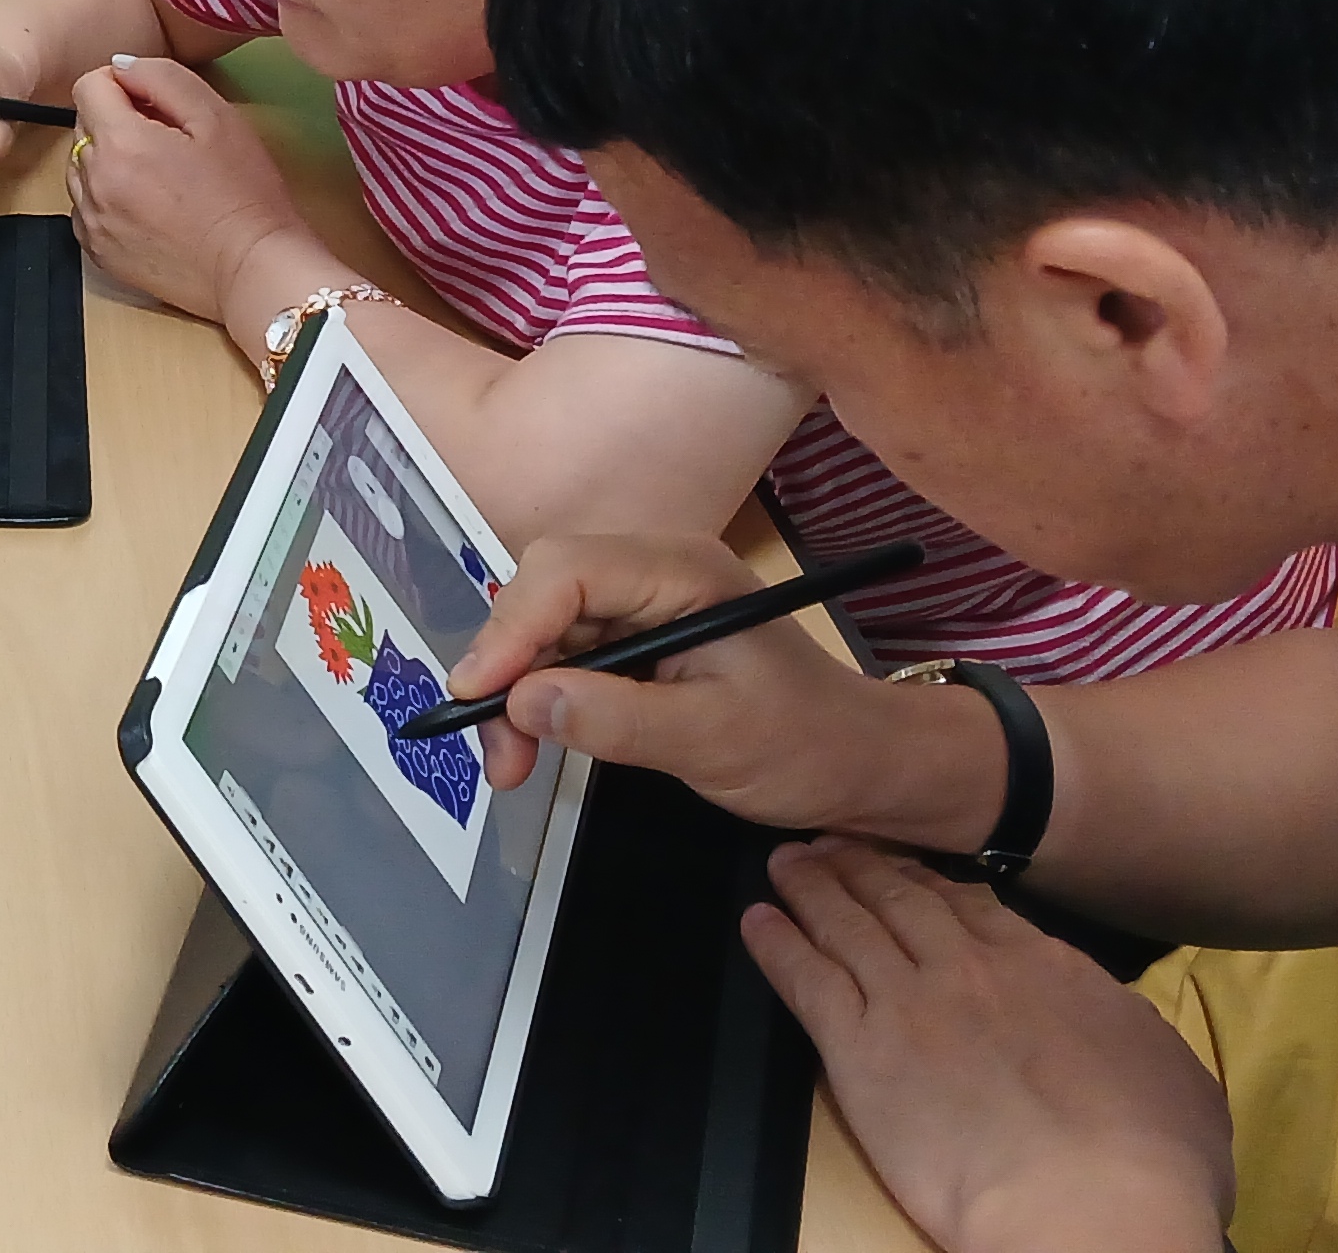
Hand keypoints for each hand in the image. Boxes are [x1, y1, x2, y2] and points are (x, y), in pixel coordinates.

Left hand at [67, 56, 306, 320]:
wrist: (251, 270)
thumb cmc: (243, 194)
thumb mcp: (216, 116)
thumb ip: (161, 77)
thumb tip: (121, 66)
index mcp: (120, 143)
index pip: (87, 85)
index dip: (123, 84)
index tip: (156, 103)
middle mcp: (93, 183)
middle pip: (82, 124)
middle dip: (117, 120)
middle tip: (168, 140)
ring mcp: (91, 223)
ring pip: (80, 166)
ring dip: (109, 159)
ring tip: (160, 176)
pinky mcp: (98, 253)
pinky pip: (85, 207)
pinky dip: (106, 198)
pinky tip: (149, 206)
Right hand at [445, 533, 901, 822]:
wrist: (860, 764)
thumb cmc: (804, 747)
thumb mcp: (715, 741)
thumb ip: (619, 719)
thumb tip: (524, 703)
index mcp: (682, 571)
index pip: (567, 572)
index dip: (511, 629)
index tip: (478, 698)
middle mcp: (653, 570)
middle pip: (543, 593)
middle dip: (505, 665)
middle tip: (497, 753)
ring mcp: (643, 602)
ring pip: (543, 627)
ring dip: (515, 692)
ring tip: (512, 766)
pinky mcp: (636, 638)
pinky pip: (565, 654)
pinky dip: (539, 699)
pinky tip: (535, 743)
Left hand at [746, 840, 1229, 1252]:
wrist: (1090, 1206)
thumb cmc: (1150, 1160)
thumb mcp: (1170, 1072)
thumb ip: (1129, 1028)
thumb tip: (1119, 1020)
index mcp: (1048, 969)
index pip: (974, 907)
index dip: (931, 882)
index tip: (908, 868)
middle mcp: (972, 969)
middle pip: (902, 900)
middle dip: (863, 866)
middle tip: (831, 843)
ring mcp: (911, 1004)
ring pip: (847, 925)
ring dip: (811, 888)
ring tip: (784, 863)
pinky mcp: (861, 1051)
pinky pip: (805, 981)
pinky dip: (776, 946)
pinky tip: (757, 923)